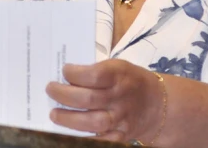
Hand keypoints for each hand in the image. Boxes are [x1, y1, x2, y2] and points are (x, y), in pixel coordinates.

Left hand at [45, 59, 165, 142]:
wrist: (157, 104)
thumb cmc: (131, 81)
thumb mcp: (119, 67)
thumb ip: (97, 71)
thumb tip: (66, 77)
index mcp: (120, 75)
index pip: (94, 75)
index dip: (75, 73)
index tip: (64, 70)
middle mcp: (120, 97)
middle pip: (88, 99)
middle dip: (64, 95)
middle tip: (51, 89)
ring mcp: (120, 119)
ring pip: (91, 122)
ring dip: (68, 119)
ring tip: (54, 114)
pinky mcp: (120, 136)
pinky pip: (99, 140)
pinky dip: (82, 138)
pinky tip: (67, 132)